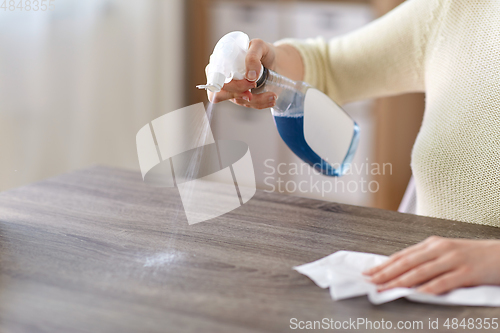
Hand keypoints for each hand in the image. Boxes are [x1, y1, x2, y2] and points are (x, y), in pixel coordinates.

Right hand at [208, 38, 277, 108]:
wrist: (277, 61)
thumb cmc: (264, 51)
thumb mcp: (259, 46)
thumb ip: (253, 56)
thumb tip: (250, 76)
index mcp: (220, 63)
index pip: (214, 80)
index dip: (227, 85)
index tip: (248, 83)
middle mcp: (223, 78)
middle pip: (221, 94)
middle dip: (240, 93)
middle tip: (256, 85)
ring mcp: (232, 89)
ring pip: (238, 100)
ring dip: (256, 100)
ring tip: (272, 95)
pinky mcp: (242, 97)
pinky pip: (247, 104)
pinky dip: (260, 104)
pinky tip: (271, 100)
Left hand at [363, 236, 499, 294]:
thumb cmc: (472, 256)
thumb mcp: (445, 253)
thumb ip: (425, 260)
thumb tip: (400, 272)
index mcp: (432, 244)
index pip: (402, 256)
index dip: (384, 265)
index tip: (369, 273)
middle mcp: (440, 249)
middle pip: (407, 262)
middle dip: (386, 273)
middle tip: (370, 281)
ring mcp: (453, 260)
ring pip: (420, 271)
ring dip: (400, 281)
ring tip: (385, 288)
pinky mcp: (466, 272)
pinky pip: (443, 282)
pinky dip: (428, 288)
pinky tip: (416, 294)